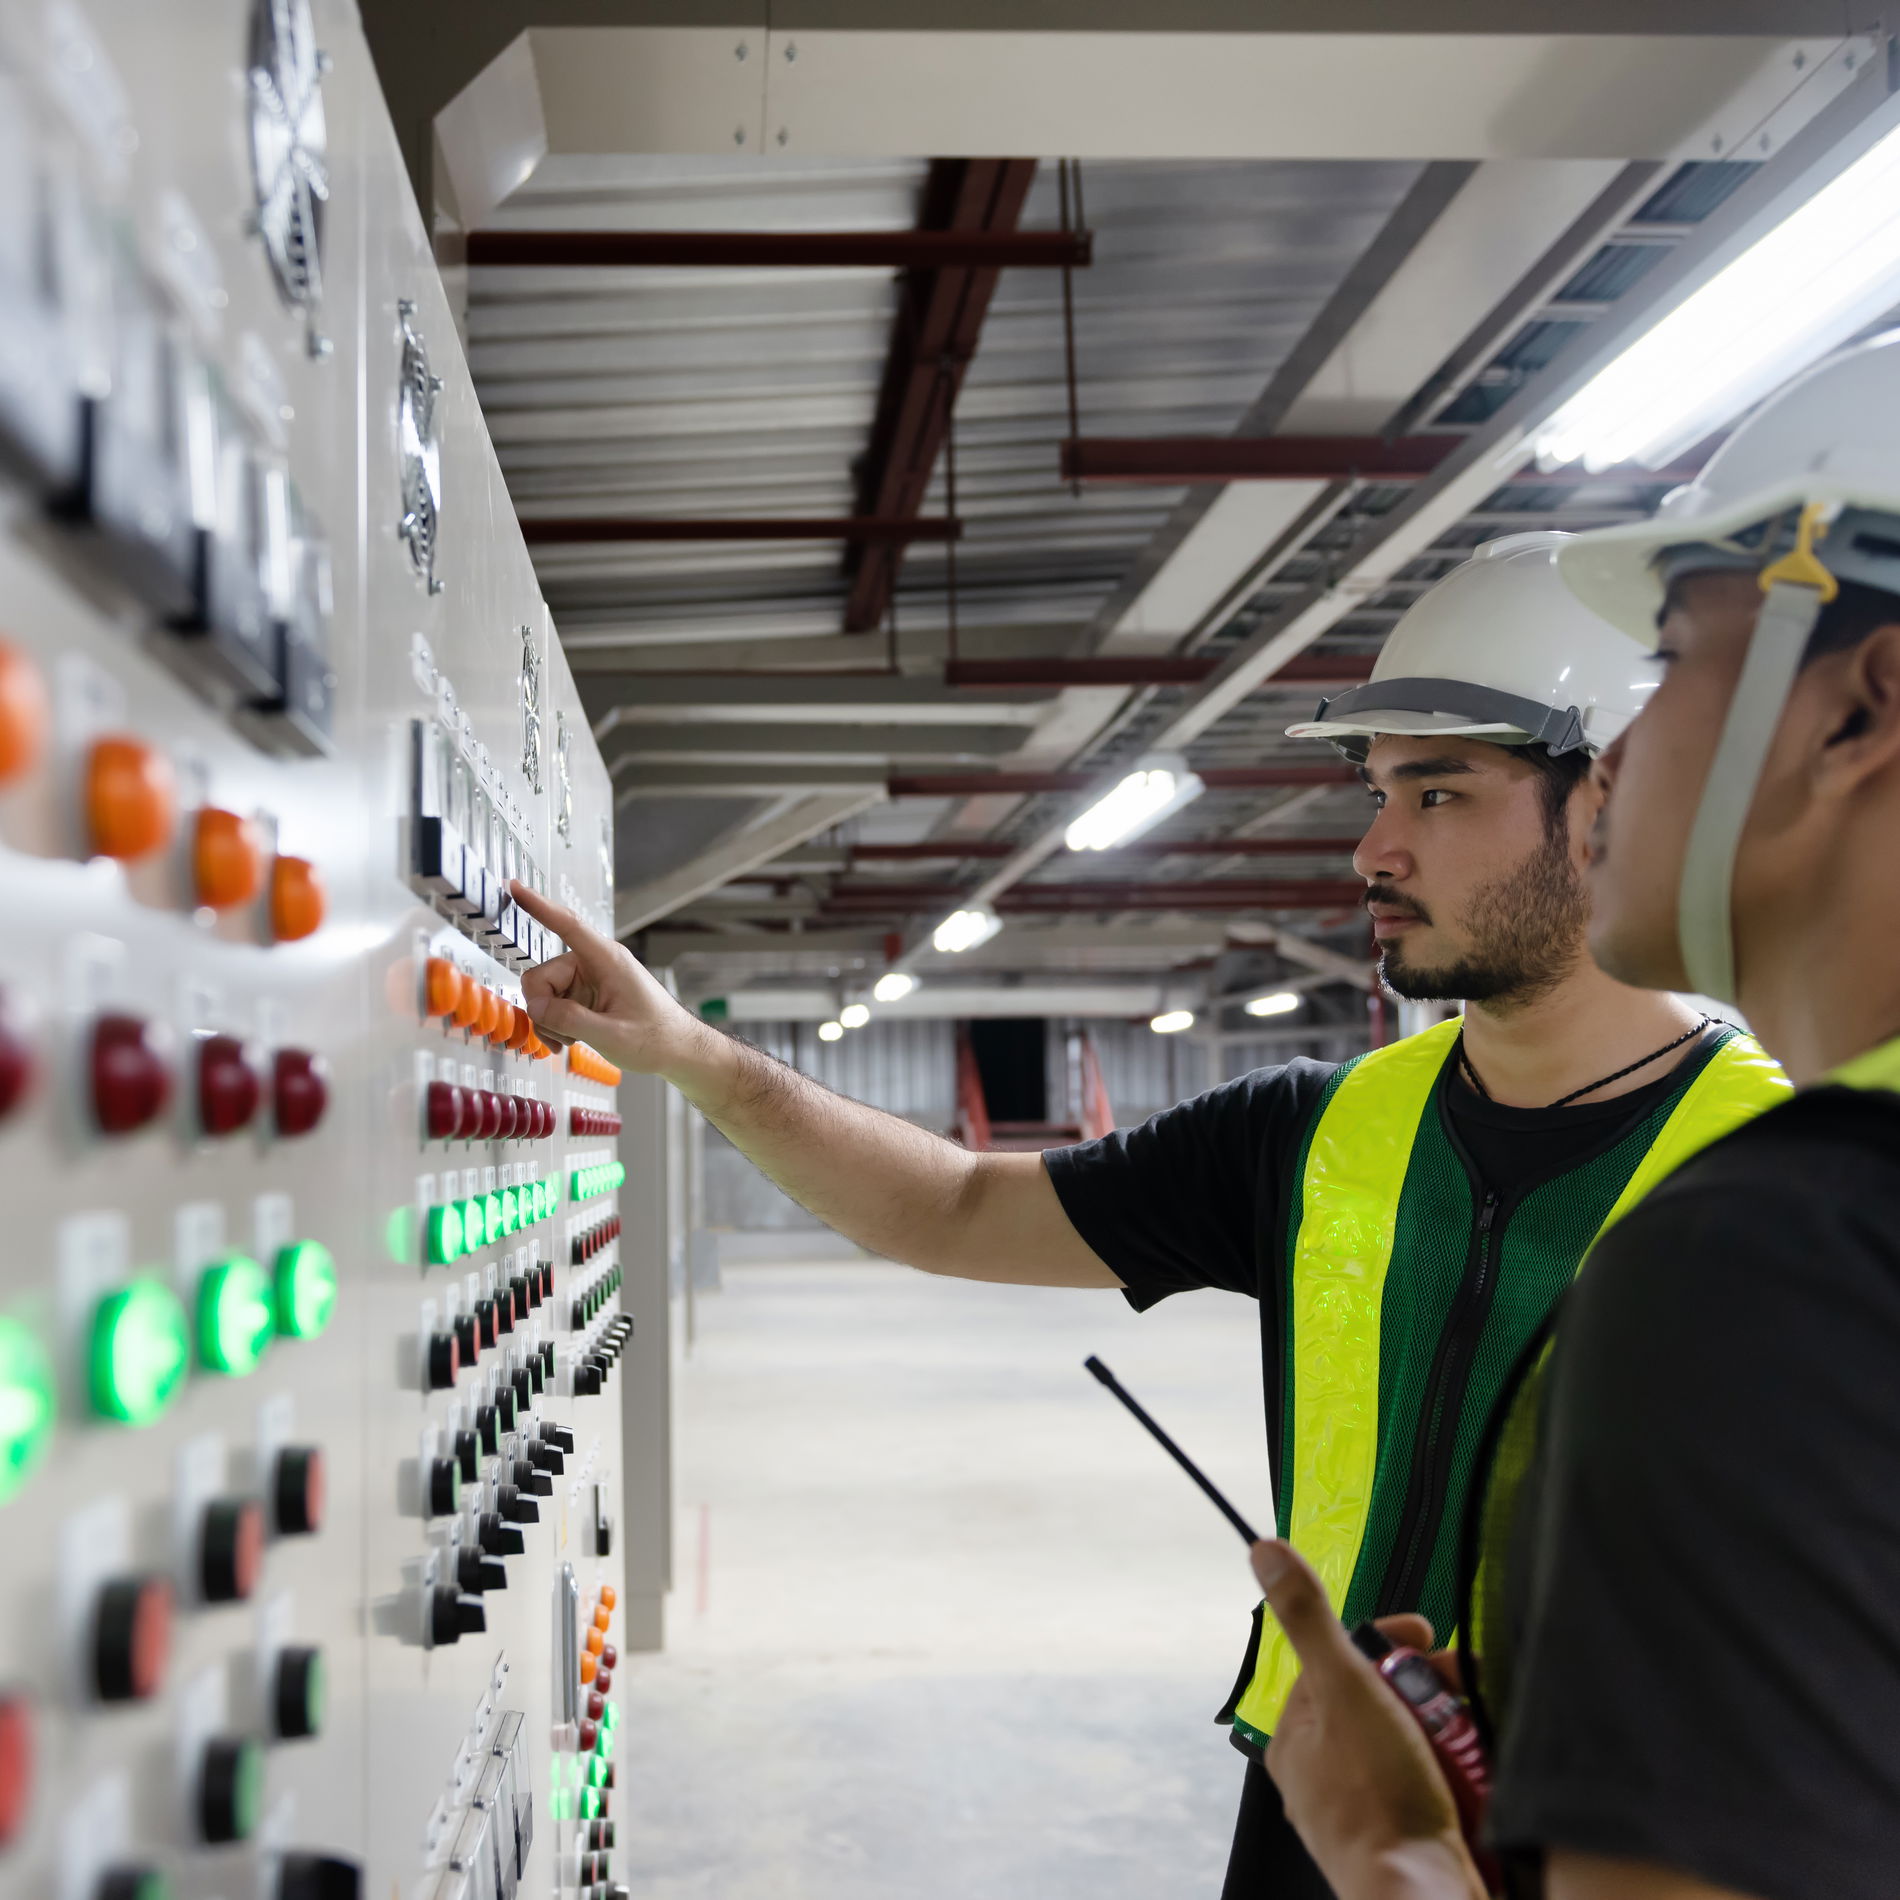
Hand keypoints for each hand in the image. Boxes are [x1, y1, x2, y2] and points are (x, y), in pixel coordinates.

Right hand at [509, 880, 713, 1078]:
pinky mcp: (585, 996)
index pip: (568, 925)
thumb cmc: (656, 1037)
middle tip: (562, 1035)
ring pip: (544, 994)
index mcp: (607, 959)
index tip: (515, 887)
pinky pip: (553, 1005)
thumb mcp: (611, 1034)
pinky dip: (554, 1025)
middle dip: (543, 1009)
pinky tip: (569, 1040)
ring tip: (571, 1040)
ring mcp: (588, 981)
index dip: (539, 906)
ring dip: (549, 1021)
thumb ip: (569, 1019)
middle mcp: (594, 964)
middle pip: (541, 977)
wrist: (677, 1051)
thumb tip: (535, 1007)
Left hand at [1251, 1539, 1485, 1899]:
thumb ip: (1310, 1618)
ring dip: (1455, 1728)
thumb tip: (1265, 1551)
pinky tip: (1480, 1770)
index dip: (1387, 1642)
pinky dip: (1466, 1768)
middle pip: (1386, 1701)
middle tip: (1461, 1689)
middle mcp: (1328, 1773)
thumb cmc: (1375, 1797)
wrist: (1422, 1892)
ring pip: (1420, 1739)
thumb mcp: (1343, 1686)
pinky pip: (1444, 1781)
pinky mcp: (1417, 1832)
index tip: (1427, 1635)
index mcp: (1298, 1738)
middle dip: (1429, 1688)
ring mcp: (1374, 1806)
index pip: (1340, 1662)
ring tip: (1474, 1734)